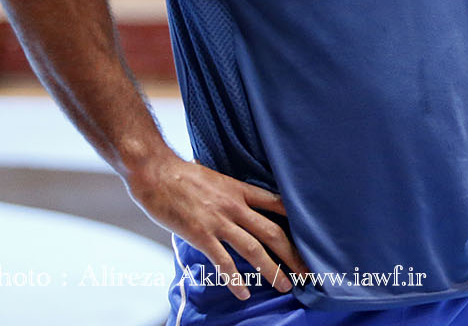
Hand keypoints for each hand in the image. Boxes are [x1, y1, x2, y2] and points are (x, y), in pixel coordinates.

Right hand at [125, 153, 307, 299]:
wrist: (156, 172)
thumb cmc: (182, 174)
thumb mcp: (216, 178)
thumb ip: (230, 192)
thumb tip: (238, 200)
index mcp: (241, 190)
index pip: (278, 203)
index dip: (297, 220)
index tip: (311, 234)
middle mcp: (235, 206)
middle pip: (273, 232)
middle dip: (293, 254)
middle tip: (307, 271)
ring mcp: (219, 222)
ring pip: (254, 249)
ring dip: (272, 270)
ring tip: (286, 286)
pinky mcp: (201, 235)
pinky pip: (223, 262)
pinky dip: (235, 280)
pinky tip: (244, 294)